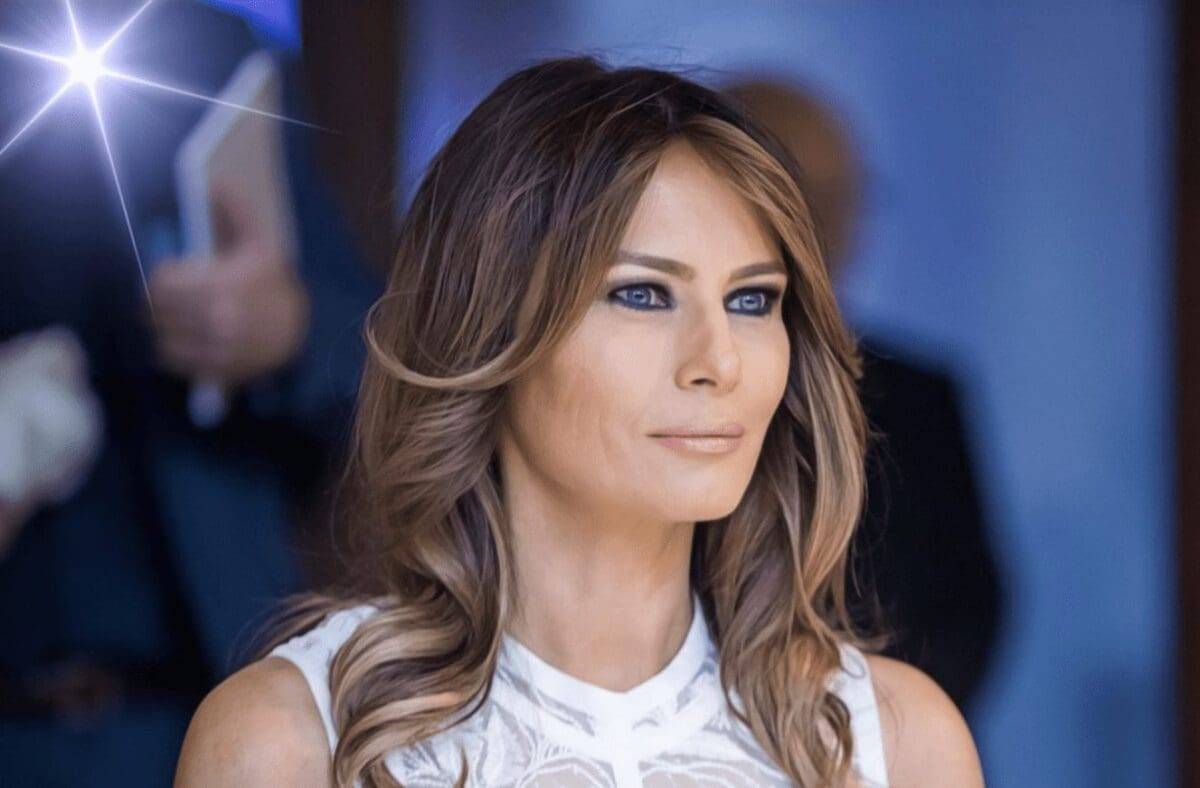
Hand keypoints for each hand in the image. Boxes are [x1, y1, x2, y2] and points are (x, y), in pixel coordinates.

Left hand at [145, 186, 309, 388]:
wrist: (297, 331)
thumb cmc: (271, 284)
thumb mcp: (259, 246)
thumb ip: (233, 214)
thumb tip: (212, 184)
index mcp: (224, 283)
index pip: (163, 282)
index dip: (158, 279)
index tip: (166, 278)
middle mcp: (218, 317)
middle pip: (157, 310)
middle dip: (154, 303)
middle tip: (162, 299)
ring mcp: (216, 347)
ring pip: (160, 335)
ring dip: (159, 326)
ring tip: (169, 319)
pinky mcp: (214, 369)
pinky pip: (171, 360)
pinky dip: (167, 349)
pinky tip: (178, 338)